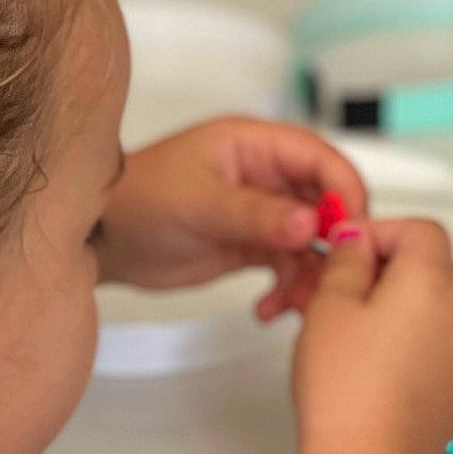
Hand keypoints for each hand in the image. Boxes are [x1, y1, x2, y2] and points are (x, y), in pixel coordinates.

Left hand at [96, 118, 366, 320]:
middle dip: (333, 242)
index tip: (351, 231)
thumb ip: (255, 214)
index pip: (320, 159)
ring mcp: (261, 211)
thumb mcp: (198, 204)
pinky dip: (287, 290)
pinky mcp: (252, 245)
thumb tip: (311, 222)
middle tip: (329, 277)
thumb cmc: (136, 201)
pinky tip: (267, 309)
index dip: (344, 191)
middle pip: (326, 202)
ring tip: (293, 304)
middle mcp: (264, 175)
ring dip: (309, 275)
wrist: (101, 240)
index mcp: (254, 145)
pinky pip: (288, 266)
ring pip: (311, 241)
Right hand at [293, 218, 452, 453]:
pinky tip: (377, 365)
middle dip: (392, 268)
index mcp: (433, 280)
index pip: (421, 230)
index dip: (381, 232)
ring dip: (403, 305)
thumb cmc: (345, 386)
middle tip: (344, 290)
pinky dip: (415, 339)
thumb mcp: (329, 306)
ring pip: (438, 306)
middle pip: (435, 266)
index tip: (345, 253)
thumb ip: (347, 261)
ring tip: (355, 332)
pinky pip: (442, 342)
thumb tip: (358, 242)